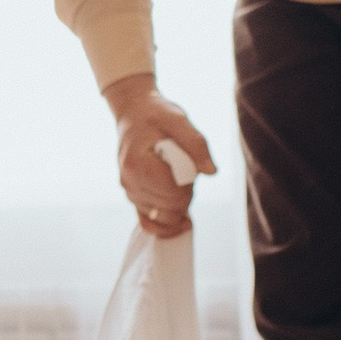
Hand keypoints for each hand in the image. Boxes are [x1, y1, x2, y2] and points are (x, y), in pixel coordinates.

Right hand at [106, 75, 215, 236]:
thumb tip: (211, 172)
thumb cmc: (156, 114)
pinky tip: (183, 222)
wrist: (134, 113)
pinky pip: (149, 224)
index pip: (173, 193)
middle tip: (184, 169)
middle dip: (186, 193)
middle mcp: (129, 183)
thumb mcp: (178, 120)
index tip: (187, 162)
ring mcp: (130, 192)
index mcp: (138, 165)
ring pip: (163, 218)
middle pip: (171, 207)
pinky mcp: (134, 198)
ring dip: (178, 204)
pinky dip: (167, 226)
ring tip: (177, 180)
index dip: (189, 183)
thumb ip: (197, 144)